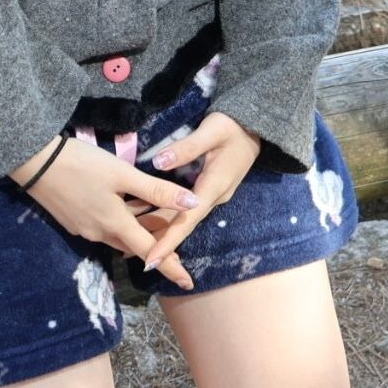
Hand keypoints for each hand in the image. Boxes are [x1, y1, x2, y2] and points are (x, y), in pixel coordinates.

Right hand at [8, 136, 199, 289]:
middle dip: (155, 246)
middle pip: (134, 245)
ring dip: (137, 233)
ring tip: (155, 224)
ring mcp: (84, 228)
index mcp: (115, 225)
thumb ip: (156, 190)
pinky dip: (120, 223)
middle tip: (175, 242)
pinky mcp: (73, 220)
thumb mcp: (122, 174)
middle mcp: (100, 234)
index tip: (188, 283)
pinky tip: (124, 208)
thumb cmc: (82, 165)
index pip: (151, 252)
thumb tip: (192, 204)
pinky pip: (104, 228)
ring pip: (119, 236)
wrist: (34, 161)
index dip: (171, 267)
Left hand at [135, 110, 261, 272]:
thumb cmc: (233, 126)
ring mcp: (212, 196)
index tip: (151, 260)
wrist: (255, 126)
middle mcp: (214, 197)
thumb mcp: (211, 131)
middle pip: (183, 224)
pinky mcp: (208, 191)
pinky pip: (186, 210)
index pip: (187, 220)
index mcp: (214, 187)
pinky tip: (149, 220)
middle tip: (132, 256)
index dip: (168, 241)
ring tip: (134, 243)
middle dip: (160, 242)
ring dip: (161, 231)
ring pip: (183, 219)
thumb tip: (158, 163)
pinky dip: (167, 217)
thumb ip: (186, 148)